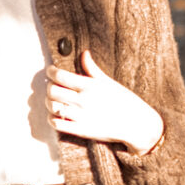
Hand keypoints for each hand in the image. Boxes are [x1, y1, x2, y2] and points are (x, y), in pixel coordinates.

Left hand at [47, 48, 163, 152]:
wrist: (136, 123)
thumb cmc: (124, 101)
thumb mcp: (108, 81)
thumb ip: (92, 68)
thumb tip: (84, 53)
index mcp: (89, 86)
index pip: (61, 76)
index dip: (51, 72)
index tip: (51, 71)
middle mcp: (83, 100)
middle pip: (53, 91)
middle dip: (49, 87)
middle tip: (51, 86)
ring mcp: (80, 116)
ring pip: (53, 107)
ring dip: (49, 102)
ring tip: (53, 100)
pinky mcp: (80, 130)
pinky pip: (57, 124)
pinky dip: (52, 118)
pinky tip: (57, 114)